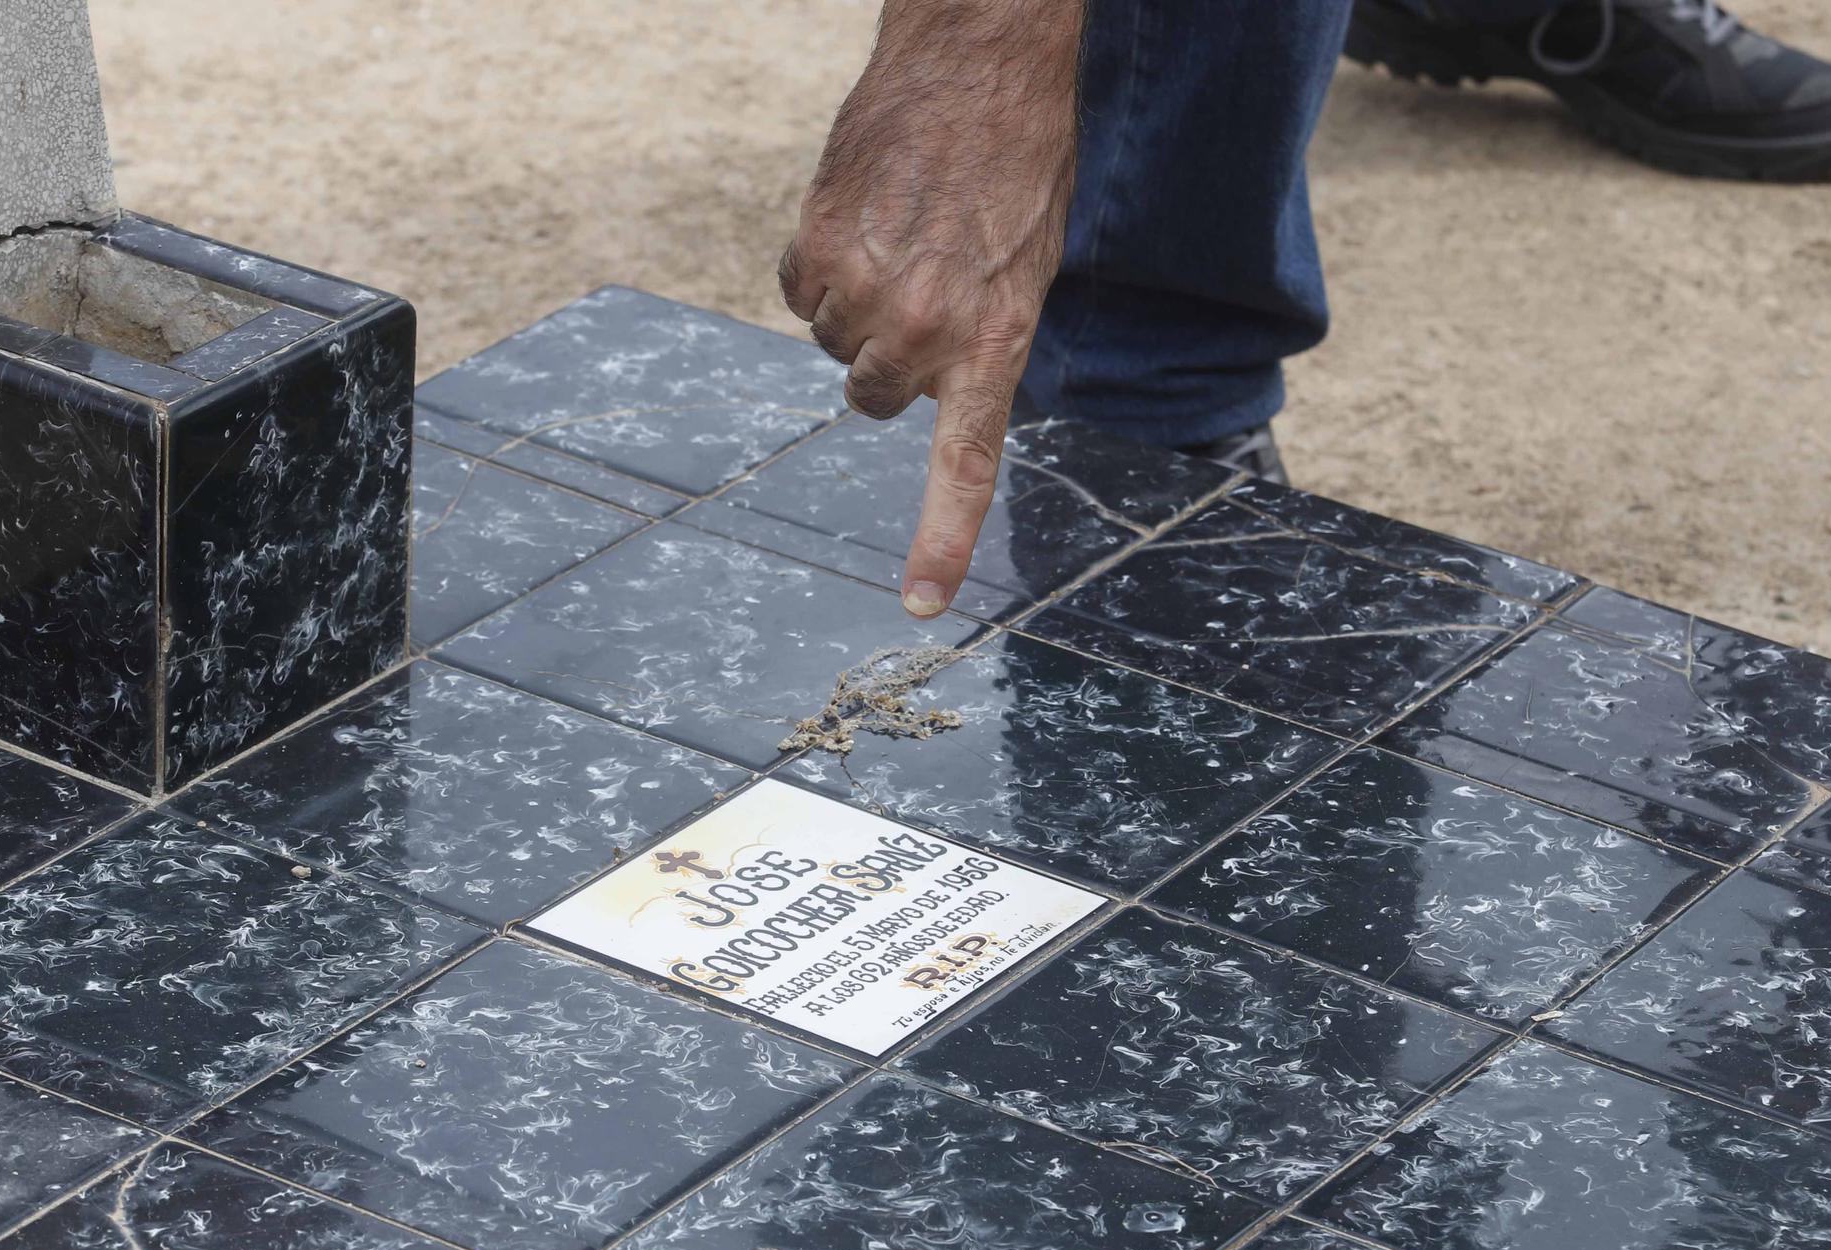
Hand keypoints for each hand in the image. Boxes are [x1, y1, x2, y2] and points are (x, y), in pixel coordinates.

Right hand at [780, 0, 1083, 617]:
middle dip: (888, 356)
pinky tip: (863, 213)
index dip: (941, 539)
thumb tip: (923, 382)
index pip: (964, 465)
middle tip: (921, 288)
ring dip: (856, 302)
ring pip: (833, 338)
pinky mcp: (816, 243)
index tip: (919, 606)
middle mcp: (922, 330)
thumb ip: (981, 340)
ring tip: (900, 233)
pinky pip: (800, 286)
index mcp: (992, 342)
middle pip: (873, 395)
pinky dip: (822, 259)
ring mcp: (862, 290)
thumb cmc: (1022, 162)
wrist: (982, 61)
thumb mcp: (1029, 267)